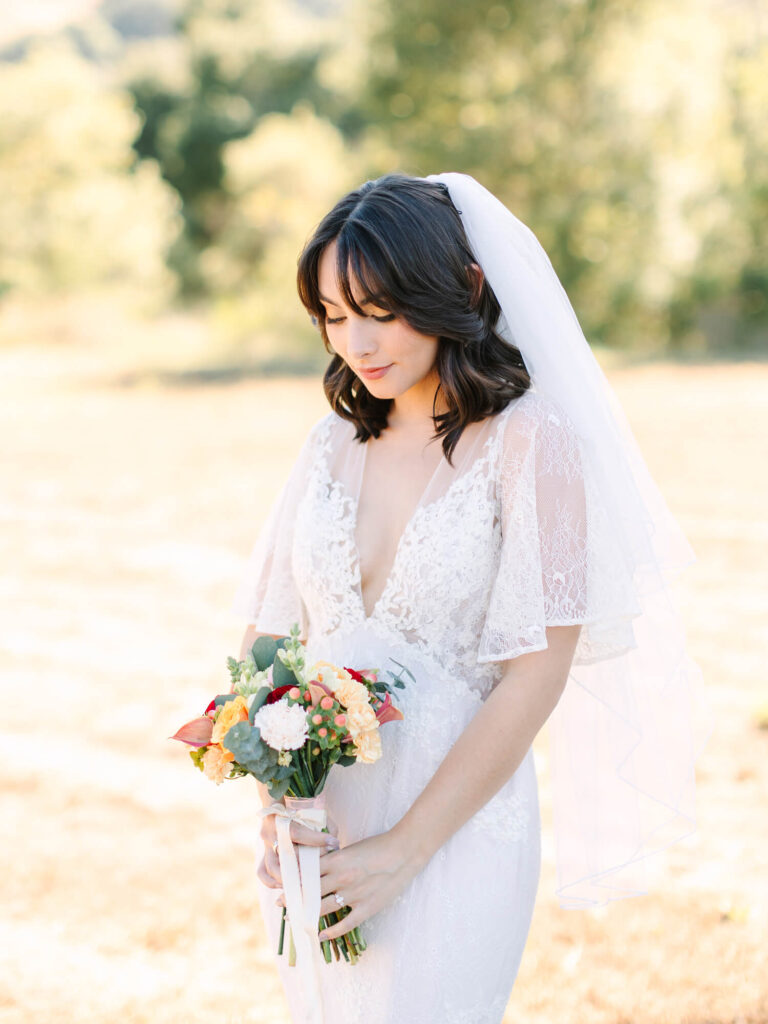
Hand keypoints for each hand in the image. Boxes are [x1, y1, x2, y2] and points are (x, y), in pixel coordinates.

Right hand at [257, 811, 339, 891]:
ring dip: (288, 878)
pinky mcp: (264, 855)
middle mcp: (271, 832)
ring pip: (272, 867)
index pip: (298, 832)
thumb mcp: (313, 813)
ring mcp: (265, 845)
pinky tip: (287, 884)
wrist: (277, 809)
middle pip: (284, 854)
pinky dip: (272, 882)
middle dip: (302, 866)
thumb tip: (334, 843)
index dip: (316, 840)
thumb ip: (324, 826)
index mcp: (281, 818)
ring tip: (302, 884)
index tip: (333, 843)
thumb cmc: (299, 812)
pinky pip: (262, 872)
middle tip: (317, 872)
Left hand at [275, 830, 424, 940]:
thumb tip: (317, 867)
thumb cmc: (378, 846)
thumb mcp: (351, 848)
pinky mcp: (367, 907)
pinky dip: (331, 931)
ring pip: (323, 909)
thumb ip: (334, 860)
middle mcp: (342, 878)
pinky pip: (345, 924)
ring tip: (296, 920)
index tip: (281, 884)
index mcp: (337, 860)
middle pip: (310, 892)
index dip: (293, 879)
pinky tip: (321, 934)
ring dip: (307, 915)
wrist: (404, 852)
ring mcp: (354, 894)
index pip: (307, 872)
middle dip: (294, 899)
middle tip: (282, 905)